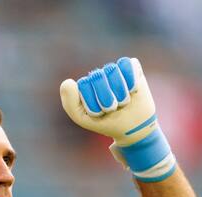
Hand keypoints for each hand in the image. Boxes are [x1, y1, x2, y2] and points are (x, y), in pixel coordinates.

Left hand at [60, 57, 176, 181]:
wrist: (133, 128)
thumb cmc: (106, 122)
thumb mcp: (84, 119)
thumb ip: (70, 104)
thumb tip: (68, 82)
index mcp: (85, 85)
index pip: (84, 85)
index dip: (94, 103)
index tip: (100, 113)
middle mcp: (99, 74)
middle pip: (98, 76)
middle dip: (108, 98)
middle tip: (113, 108)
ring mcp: (115, 69)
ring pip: (113, 70)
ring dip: (121, 93)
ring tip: (123, 102)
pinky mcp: (131, 66)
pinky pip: (128, 64)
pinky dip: (132, 81)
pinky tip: (133, 90)